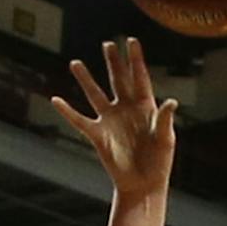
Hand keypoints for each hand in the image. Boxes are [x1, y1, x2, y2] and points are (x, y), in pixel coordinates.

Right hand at [52, 39, 176, 197]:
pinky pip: (79, 120)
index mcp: (145, 107)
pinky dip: (67, 111)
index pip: (139, 78)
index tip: (132, 40)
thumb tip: (171, 102)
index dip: (136, 60)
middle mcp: (126, 109)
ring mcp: (110, 121)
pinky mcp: (98, 135)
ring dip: (85, 79)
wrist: (144, 185)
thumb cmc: (159, 163)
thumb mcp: (165, 140)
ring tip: (75, 63)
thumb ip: (164, 120)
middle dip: (113, 62)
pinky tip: (55, 100)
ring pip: (95, 95)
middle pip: (117, 80)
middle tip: (108, 44)